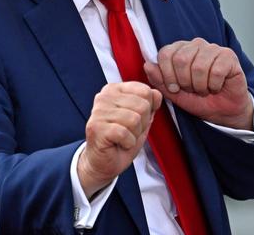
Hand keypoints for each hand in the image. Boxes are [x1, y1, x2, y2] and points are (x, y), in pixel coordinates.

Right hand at [78, 82, 162, 198]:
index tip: (135, 120)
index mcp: (115, 90)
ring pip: (134, 119)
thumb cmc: (121, 141)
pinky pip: (124, 133)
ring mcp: (98, 111)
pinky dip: (127, 143)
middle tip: (129, 132)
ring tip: (123, 138)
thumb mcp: (141, 120)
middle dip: (142, 124)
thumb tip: (157, 94)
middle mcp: (104, 97)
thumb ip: (150, 105)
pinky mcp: (96, 127)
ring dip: (134, 135)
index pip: (144, 91)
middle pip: (142, 106)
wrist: (104, 163)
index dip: (148, 110)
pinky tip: (119, 144)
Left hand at [143, 38, 252, 129]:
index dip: (167, 75)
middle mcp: (196, 45)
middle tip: (191, 89)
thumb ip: (159, 80)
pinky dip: (213, 85)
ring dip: (200, 86)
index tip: (174, 88)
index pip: (165, 53)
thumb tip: (147, 65)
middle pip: (181, 59)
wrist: (223, 112)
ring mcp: (213, 48)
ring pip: (199, 66)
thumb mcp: (174, 94)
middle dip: (184, 82)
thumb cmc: (199, 100)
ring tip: (204, 89)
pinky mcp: (229, 56)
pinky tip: (216, 87)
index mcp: (180, 50)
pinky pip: (216, 71)